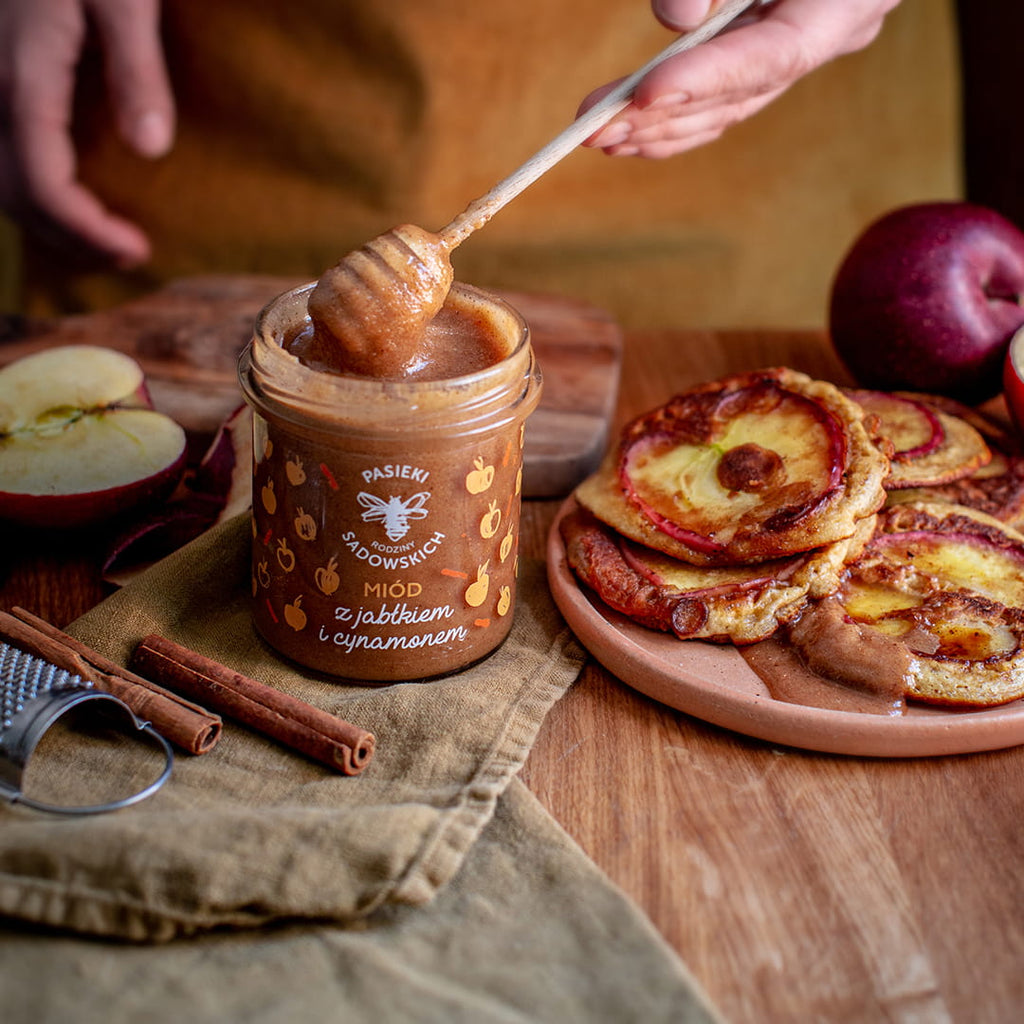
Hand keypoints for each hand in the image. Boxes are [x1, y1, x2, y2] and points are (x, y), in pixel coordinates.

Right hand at [0, 0, 173, 265]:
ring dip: (49, 222)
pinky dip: (29, 191)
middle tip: (131, 253)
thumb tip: (153, 149)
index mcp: (21, 79)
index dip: (87, 231)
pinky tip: (69, 197)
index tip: (138, 250)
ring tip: (105, 237)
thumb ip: (136, 70)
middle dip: (72, 238)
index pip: (44, 185)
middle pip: (16, 196)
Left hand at [581, 0, 901, 157]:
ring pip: (734, 103)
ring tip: (599, 137)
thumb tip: (676, 21)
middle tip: (597, 128)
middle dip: (666, 114)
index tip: (644, 94)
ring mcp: (812, 39)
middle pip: (745, 90)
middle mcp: (839, 25)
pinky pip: (731, 93)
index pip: (775, 54)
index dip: (707, 79)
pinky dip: (680, 114)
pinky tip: (630, 133)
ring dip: (662, 126)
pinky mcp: (780, 41)